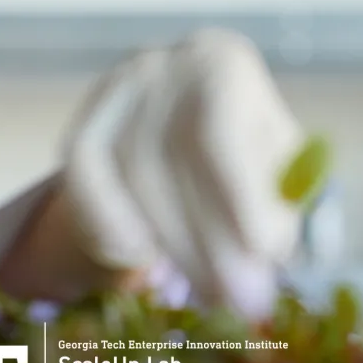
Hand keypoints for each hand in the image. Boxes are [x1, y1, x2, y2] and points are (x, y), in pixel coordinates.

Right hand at [57, 28, 306, 317]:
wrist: (197, 104)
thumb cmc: (250, 142)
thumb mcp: (280, 162)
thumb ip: (278, 201)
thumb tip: (266, 257)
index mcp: (223, 64)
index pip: (222, 137)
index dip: (240, 197)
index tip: (264, 253)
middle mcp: (163, 67)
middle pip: (172, 164)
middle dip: (207, 241)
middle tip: (238, 299)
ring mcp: (116, 92)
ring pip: (129, 175)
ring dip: (170, 245)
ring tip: (210, 293)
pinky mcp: (85, 119)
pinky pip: (82, 176)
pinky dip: (105, 221)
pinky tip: (137, 258)